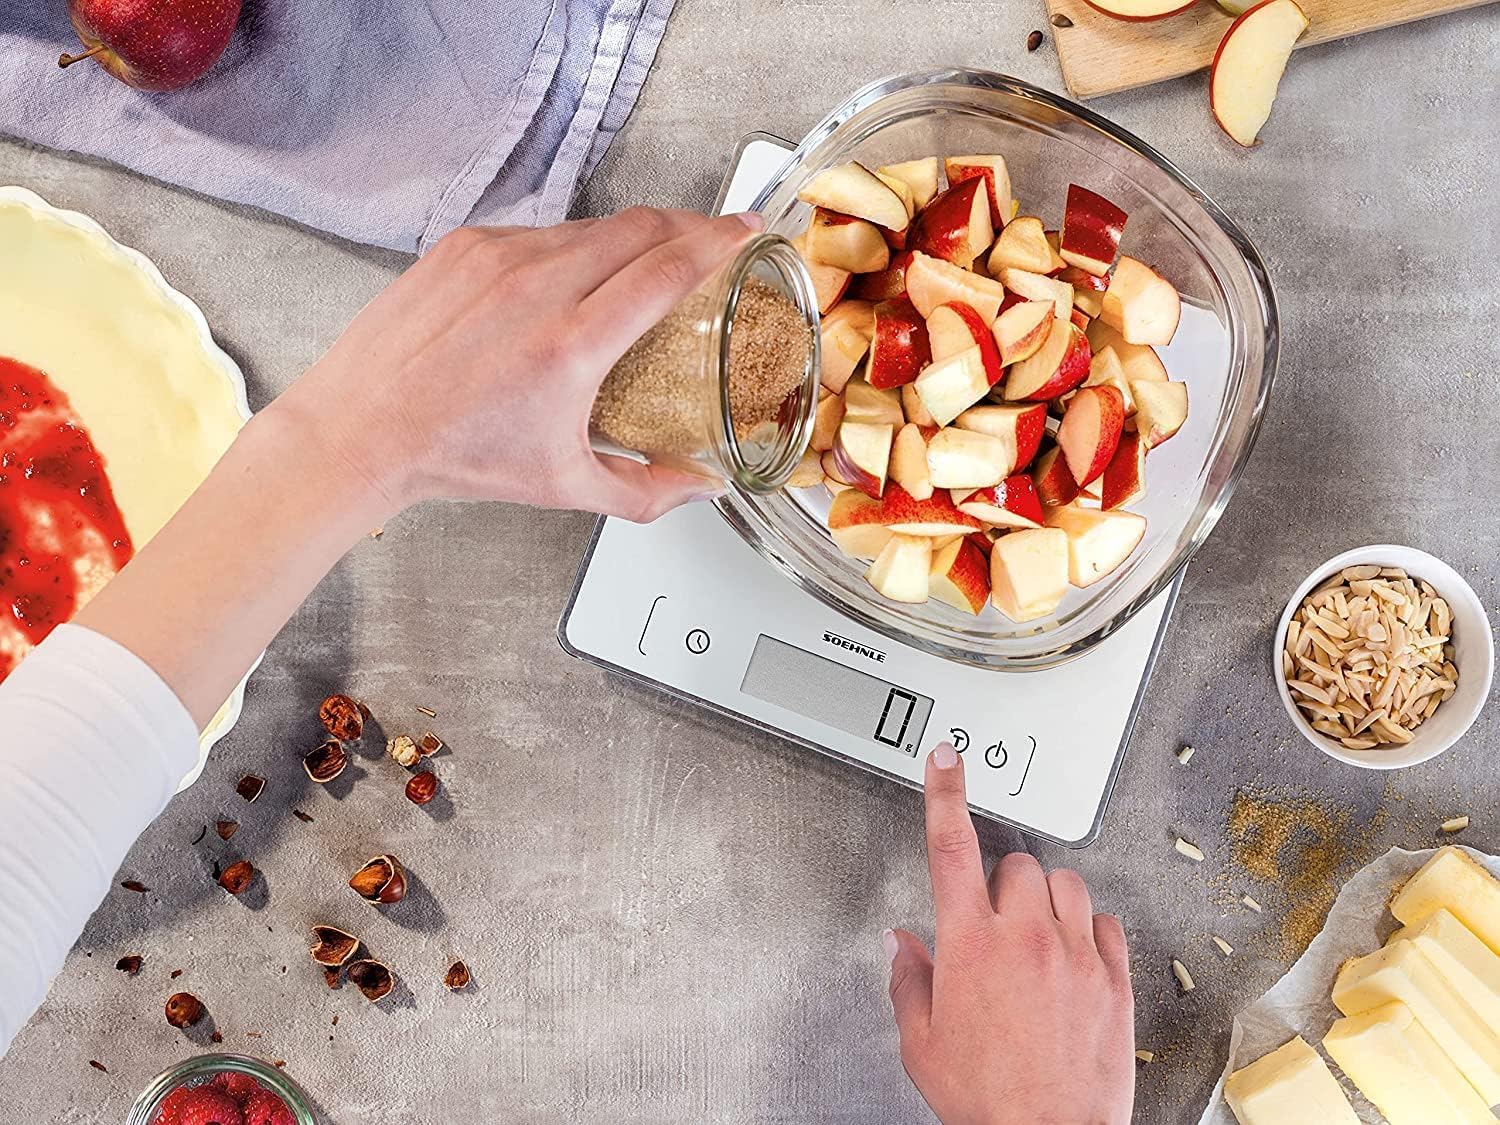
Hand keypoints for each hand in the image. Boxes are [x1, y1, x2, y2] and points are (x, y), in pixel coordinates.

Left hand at [274, 208, 762, 521]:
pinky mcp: (464, 246)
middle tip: (711, 239)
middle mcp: (535, 288)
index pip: (668, 266)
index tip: (745, 231)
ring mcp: (495, 258)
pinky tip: (575, 275)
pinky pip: (540, 232)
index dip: (719, 241)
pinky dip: (571, 246)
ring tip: (646, 261)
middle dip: (687, 226)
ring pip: (589, 226)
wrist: (360, 430)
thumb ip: (647, 490)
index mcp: (570, 345)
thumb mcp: (564, 486)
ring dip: (630, 237)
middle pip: (639, 228)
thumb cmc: (453, 456)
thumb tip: (701, 487)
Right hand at [886, 743, 1134, 1124]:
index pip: (951, 847)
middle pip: (1014, 863)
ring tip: (1034, 936)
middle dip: (1000, 882)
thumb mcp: (921, 1043)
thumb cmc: (987, 1099)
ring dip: (1045, 899)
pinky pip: (1104, 922)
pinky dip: (1086, 929)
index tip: (946, 759)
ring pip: (1064, 883)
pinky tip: (1070, 956)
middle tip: (993, 921)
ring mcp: (1075, 954)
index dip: (945, 794)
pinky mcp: (1113, 978)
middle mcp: (1025, 939)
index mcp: (969, 945)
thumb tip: (902, 946)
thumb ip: (908, 982)